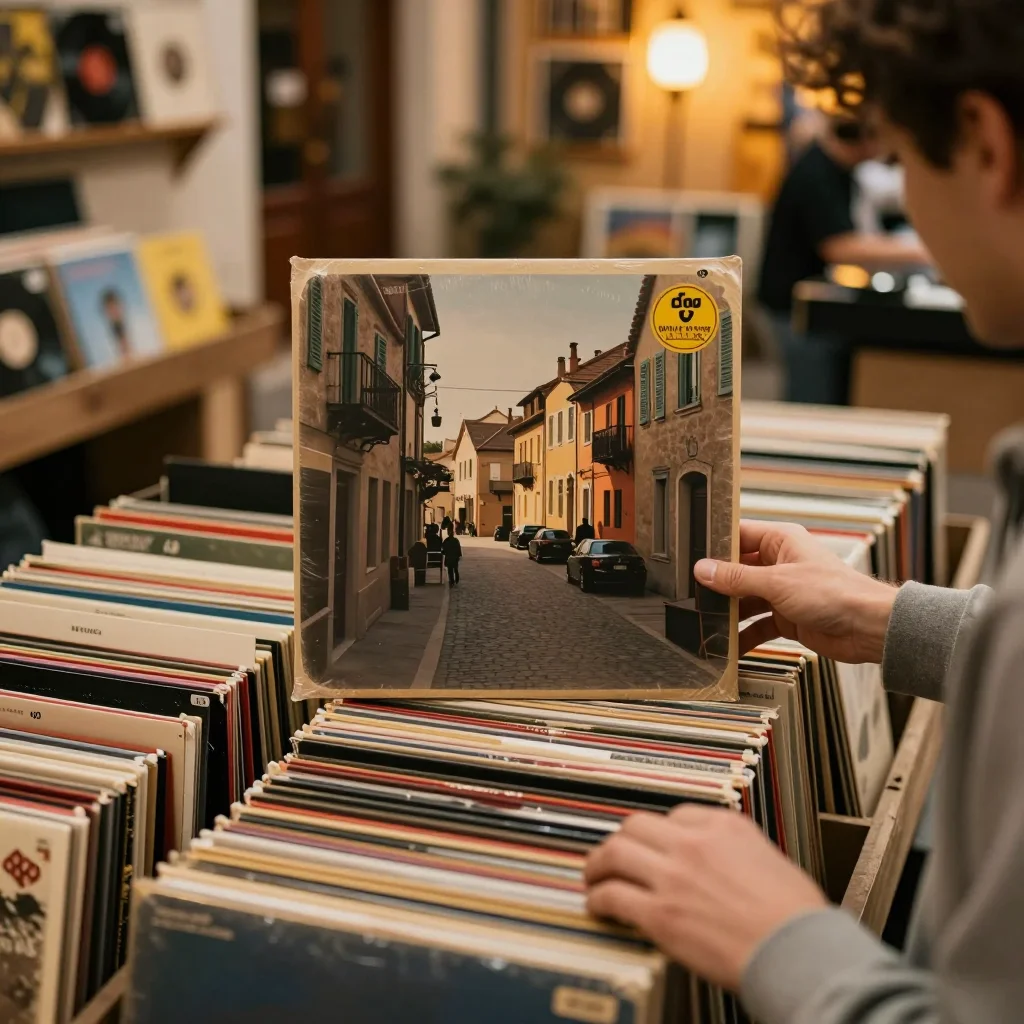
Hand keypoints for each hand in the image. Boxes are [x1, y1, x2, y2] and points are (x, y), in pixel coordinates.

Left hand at [585, 806, 827, 990]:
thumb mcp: (769, 858)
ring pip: (615, 854)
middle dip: (621, 840)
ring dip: (598, 865)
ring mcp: (673, 877)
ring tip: (594, 876)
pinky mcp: (660, 915)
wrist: (799, 952)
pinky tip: (597, 906)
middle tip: (614, 855)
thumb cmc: (795, 916)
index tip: (654, 846)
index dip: (660, 833)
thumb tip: (718, 859)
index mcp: (723, 825)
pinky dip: (598, 899)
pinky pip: (613, 896)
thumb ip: (736, 850)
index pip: (675, 814)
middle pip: (635, 826)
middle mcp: (693, 844)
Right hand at [695, 520, 897, 662]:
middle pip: (737, 571)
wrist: (867, 628)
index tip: (689, 556)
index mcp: (780, 541)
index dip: (714, 546)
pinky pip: (756, 625)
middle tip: (688, 595)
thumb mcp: (777, 582)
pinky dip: (743, 635)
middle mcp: (779, 564)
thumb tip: (703, 569)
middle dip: (716, 585)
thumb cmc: (835, 593)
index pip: (738, 536)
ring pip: (744, 600)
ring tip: (702, 623)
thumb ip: (737, 578)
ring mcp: (782, 591)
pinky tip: (727, 645)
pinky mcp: (786, 617)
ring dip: (727, 613)